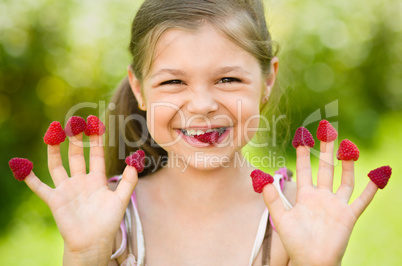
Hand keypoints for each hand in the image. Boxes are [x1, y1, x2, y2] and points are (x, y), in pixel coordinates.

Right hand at [23, 133, 137, 264]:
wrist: (93, 242)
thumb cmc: (108, 222)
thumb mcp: (121, 199)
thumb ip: (128, 181)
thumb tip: (133, 162)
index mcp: (97, 179)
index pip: (96, 154)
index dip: (96, 140)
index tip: (95, 124)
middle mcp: (81, 181)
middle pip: (77, 155)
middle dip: (76, 139)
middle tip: (74, 122)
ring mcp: (67, 189)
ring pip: (58, 165)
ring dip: (54, 150)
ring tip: (53, 132)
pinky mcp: (55, 200)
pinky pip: (39, 187)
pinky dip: (30, 178)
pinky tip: (22, 167)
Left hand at [262, 141, 377, 265]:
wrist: (311, 261)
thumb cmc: (295, 242)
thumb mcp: (280, 219)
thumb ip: (273, 199)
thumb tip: (263, 179)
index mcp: (305, 196)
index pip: (304, 169)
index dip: (302, 154)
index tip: (301, 137)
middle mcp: (322, 196)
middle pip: (325, 168)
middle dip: (326, 150)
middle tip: (327, 130)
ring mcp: (336, 204)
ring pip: (344, 179)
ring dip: (346, 163)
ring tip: (347, 145)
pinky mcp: (349, 215)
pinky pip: (362, 199)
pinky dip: (371, 188)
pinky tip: (378, 174)